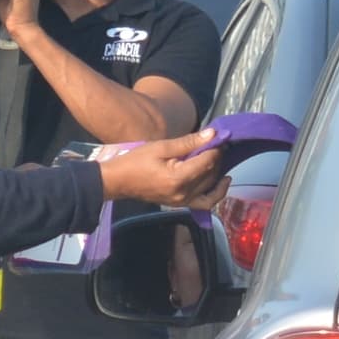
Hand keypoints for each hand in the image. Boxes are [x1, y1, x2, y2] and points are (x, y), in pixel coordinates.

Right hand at [95, 128, 225, 208]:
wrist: (118, 181)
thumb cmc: (135, 162)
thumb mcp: (160, 147)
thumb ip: (188, 142)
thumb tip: (211, 134)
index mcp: (178, 178)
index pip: (207, 161)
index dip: (216, 148)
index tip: (219, 137)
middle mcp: (183, 193)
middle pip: (211, 174)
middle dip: (217, 157)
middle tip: (218, 143)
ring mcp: (182, 201)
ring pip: (211, 186)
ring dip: (217, 171)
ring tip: (217, 158)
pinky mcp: (181, 204)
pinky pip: (206, 202)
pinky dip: (216, 192)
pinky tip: (221, 181)